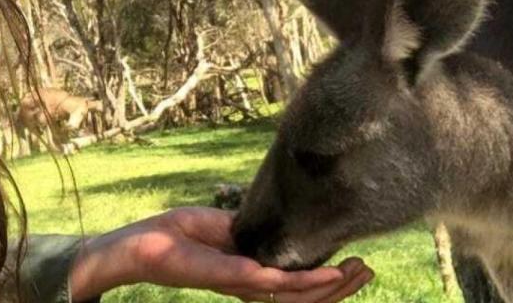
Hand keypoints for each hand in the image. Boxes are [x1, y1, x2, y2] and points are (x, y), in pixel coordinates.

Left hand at [69, 207, 372, 302]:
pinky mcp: (235, 277)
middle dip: (342, 287)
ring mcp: (245, 284)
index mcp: (252, 276)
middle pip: (307, 297)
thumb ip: (249, 230)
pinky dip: (307, 280)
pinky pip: (279, 283)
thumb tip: (276, 219)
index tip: (356, 263)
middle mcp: (253, 287)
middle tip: (368, 270)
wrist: (144, 244)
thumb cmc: (177, 235)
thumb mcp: (222, 227)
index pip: (298, 286)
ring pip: (300, 294)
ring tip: (359, 272)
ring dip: (333, 286)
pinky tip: (331, 273)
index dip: (330, 280)